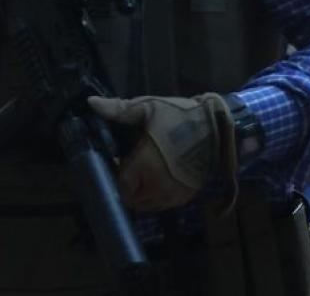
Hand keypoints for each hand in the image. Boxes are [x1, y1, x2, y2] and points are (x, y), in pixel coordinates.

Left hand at [88, 93, 236, 212]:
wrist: (218, 126)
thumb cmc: (179, 115)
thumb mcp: (147, 108)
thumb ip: (118, 110)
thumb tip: (91, 103)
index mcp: (145, 165)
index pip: (121, 185)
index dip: (116, 176)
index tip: (118, 162)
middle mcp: (158, 185)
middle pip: (133, 200)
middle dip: (127, 187)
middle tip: (129, 168)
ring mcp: (175, 194)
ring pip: (149, 205)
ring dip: (142, 194)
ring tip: (143, 174)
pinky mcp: (188, 196)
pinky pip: (165, 205)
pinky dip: (158, 196)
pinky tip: (158, 177)